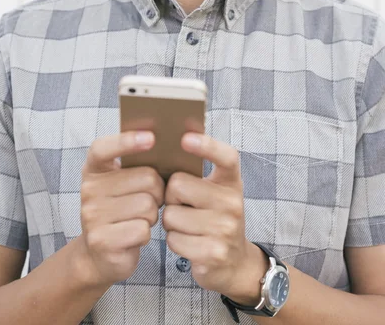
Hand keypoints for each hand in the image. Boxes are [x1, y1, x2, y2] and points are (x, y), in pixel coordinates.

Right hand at [79, 122, 164, 287]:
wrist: (99, 255)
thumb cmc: (120, 211)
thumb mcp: (122, 184)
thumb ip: (135, 164)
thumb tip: (160, 143)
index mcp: (94, 170)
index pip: (103, 148)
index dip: (126, 140)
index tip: (151, 138)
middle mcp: (89, 189)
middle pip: (146, 178)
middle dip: (157, 192)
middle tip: (148, 201)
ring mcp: (92, 215)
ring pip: (148, 205)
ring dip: (152, 215)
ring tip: (139, 219)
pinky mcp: (102, 240)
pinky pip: (143, 229)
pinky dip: (146, 234)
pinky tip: (134, 236)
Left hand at [162, 125, 260, 299]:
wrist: (235, 261)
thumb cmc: (214, 218)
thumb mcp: (214, 192)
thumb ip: (196, 173)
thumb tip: (164, 150)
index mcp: (231, 182)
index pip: (226, 156)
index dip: (206, 145)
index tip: (185, 138)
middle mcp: (233, 202)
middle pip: (177, 185)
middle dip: (171, 197)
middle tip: (183, 206)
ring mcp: (226, 228)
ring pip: (171, 215)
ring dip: (171, 223)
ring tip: (187, 227)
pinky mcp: (214, 253)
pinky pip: (173, 240)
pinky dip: (174, 242)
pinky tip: (189, 243)